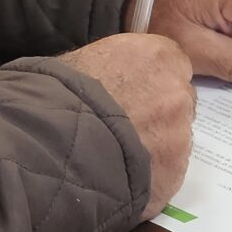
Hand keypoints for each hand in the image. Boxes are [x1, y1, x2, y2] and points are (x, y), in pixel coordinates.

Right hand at [55, 34, 193, 218]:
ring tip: (117, 155)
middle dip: (158, 114)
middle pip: (178, 102)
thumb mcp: (83, 62)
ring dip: (155, 146)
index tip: (136, 94)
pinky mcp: (174, 172)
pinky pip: (167, 172)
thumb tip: (108, 77)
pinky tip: (121, 175)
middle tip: (125, 127)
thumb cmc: (56, 96)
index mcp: (158, 56)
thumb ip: (113, 66)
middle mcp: (177, 91)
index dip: (153, 82)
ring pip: (175, 139)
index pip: (174, 65)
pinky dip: (150, 175)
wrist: (51, 145)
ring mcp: (180, 134)